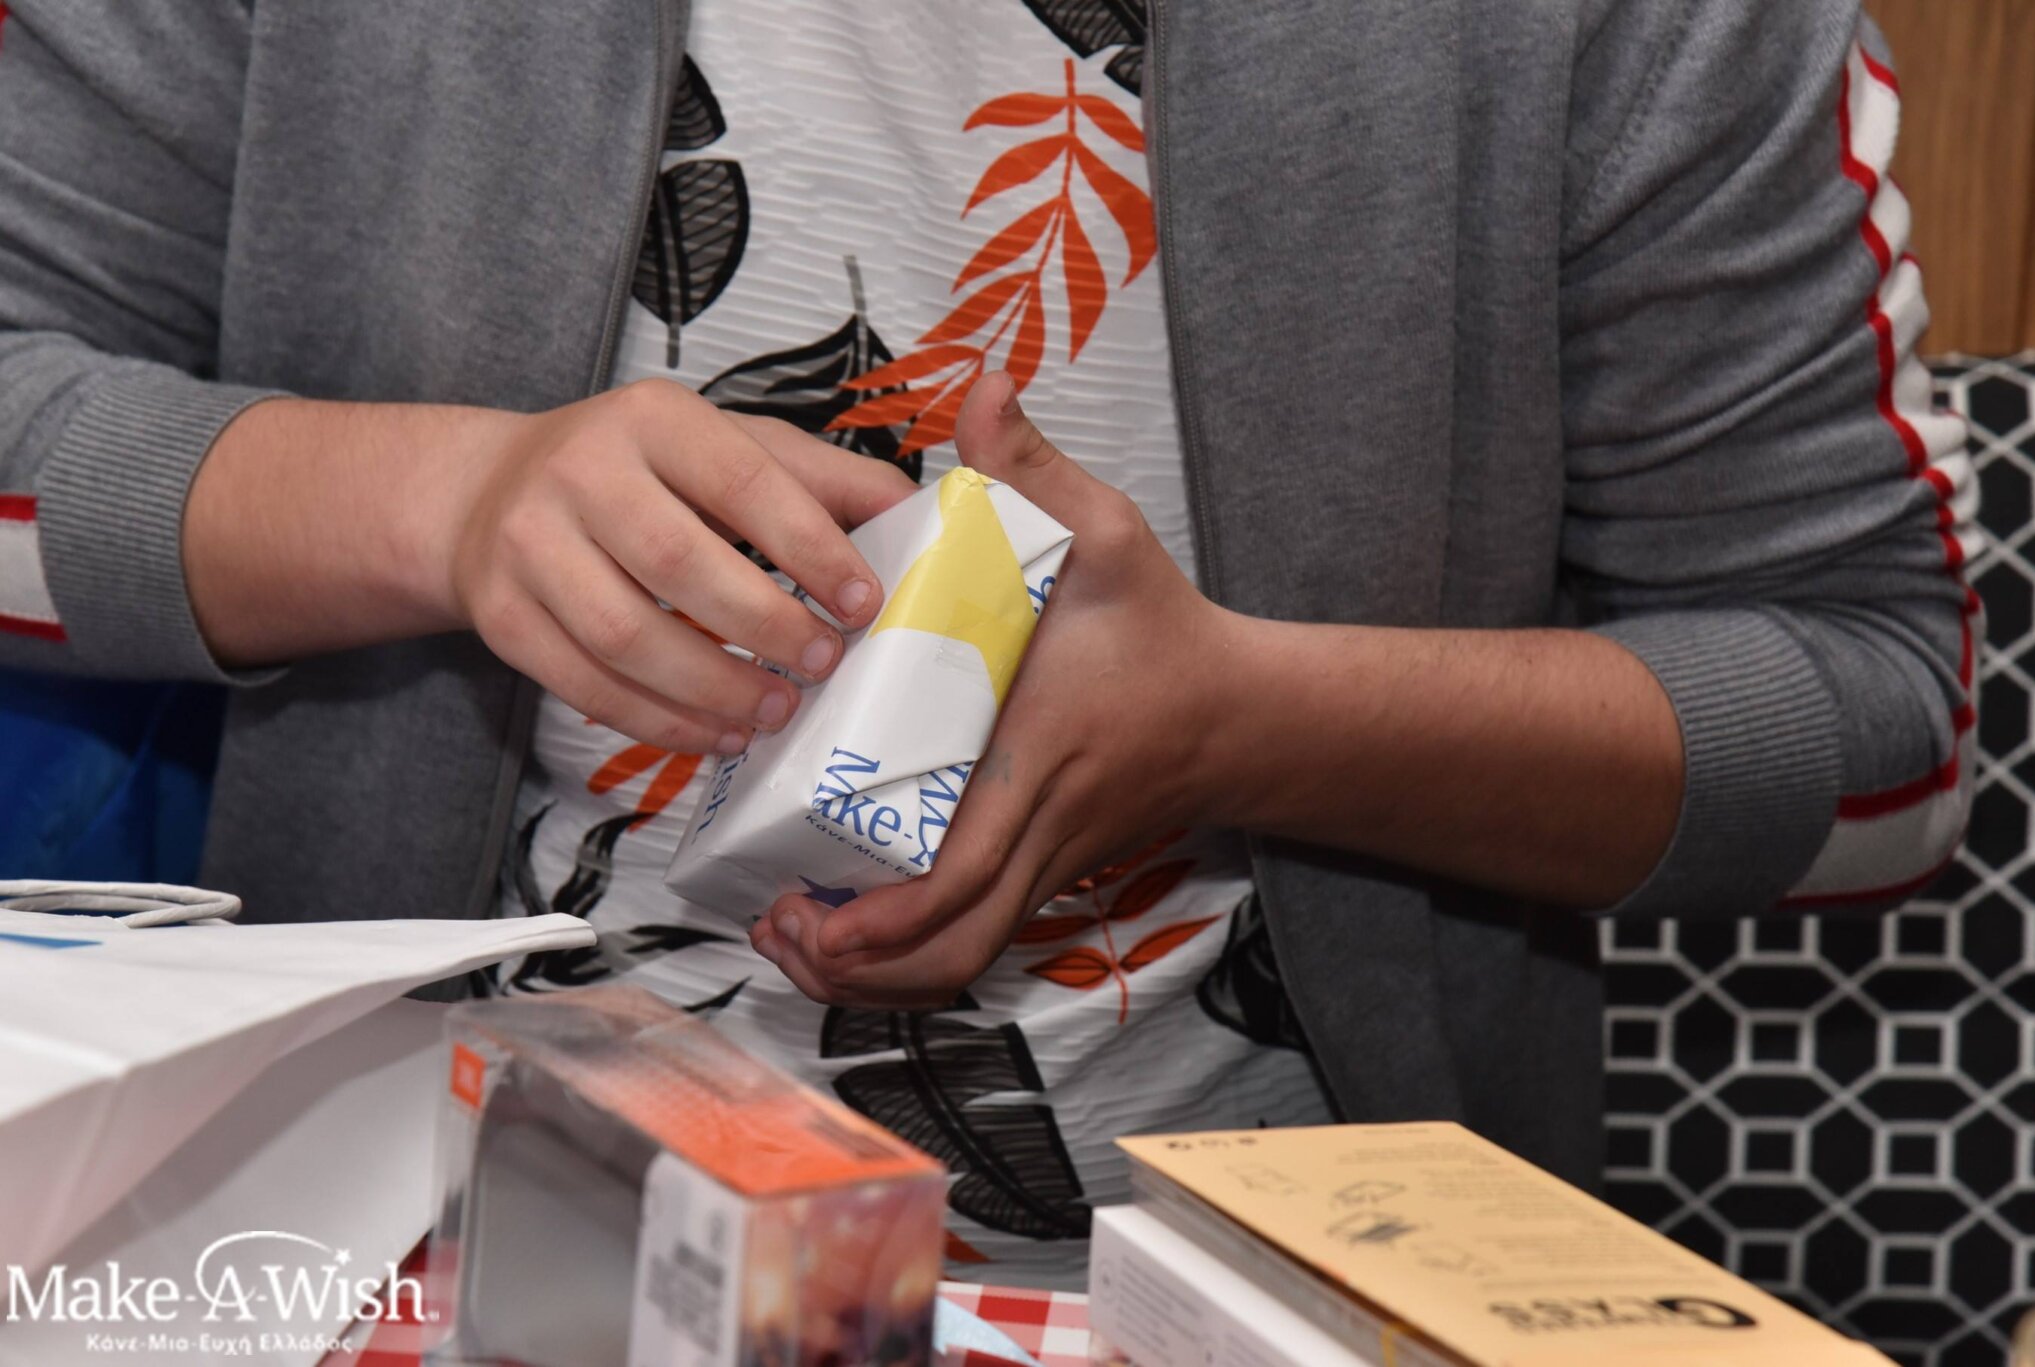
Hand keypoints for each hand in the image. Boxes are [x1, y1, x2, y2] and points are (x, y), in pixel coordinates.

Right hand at [443, 380, 914, 753]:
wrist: (488, 492)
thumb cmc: (640, 472)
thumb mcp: (725, 446)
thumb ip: (820, 480)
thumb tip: (921, 512)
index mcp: (652, 418)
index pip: (742, 483)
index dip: (809, 548)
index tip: (863, 603)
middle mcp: (580, 470)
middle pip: (680, 564)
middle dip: (765, 627)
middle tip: (823, 666)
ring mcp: (528, 544)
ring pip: (627, 636)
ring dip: (713, 689)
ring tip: (775, 713)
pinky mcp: (501, 614)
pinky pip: (585, 685)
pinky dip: (659, 722)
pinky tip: (716, 734)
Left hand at [750, 371, 1239, 1007]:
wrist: (1240, 713)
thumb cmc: (1163, 631)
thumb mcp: (1109, 532)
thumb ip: (1034, 464)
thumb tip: (983, 384)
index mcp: (1036, 761)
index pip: (962, 872)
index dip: (879, 917)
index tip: (801, 906)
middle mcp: (1035, 833)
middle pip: (949, 949)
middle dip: (855, 969)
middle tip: (776, 933)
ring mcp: (1041, 866)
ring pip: (959, 961)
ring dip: (876, 976)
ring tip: (795, 942)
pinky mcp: (1043, 874)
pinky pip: (973, 939)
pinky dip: (908, 954)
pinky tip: (849, 923)